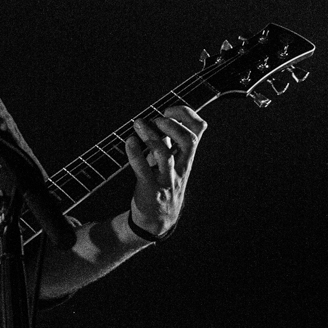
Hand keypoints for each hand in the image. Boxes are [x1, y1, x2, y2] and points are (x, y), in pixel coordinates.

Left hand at [124, 104, 205, 235]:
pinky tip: (129, 142)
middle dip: (173, 125)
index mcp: (187, 156)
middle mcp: (181, 166)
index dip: (187, 115)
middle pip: (188, 141)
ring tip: (138, 124)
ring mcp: (166, 178)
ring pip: (165, 155)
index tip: (170, 109)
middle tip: (157, 119)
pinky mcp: (150, 188)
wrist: (158, 218)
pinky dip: (135, 153)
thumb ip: (170, 141)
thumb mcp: (172, 161)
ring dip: (151, 136)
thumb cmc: (163, 183)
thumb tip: (162, 118)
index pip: (199, 130)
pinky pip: (143, 169)